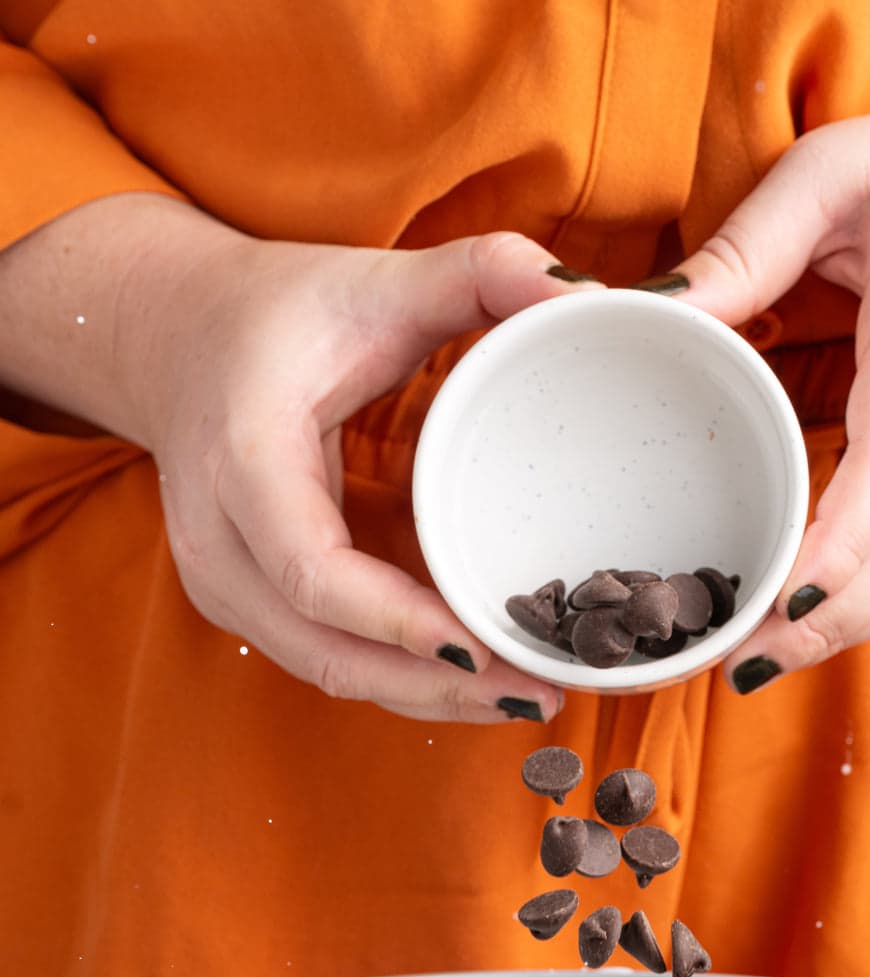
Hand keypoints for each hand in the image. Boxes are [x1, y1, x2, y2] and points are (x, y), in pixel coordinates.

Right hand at [0, 197, 580, 721]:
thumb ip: (483, 272)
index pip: (312, 570)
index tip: (478, 649)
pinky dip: (396, 681)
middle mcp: (215, 534)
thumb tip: (584, 293)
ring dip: (422, 698)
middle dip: (430, 688)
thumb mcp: (376, 279)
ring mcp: (219, 581)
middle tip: (536, 696)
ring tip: (521, 699)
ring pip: (324, 671)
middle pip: (322, 649)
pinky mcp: (240, 605)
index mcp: (244, 454)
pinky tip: (470, 683)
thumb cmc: (279, 312)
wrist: (174, 337)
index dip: (394, 622)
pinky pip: (321, 661)